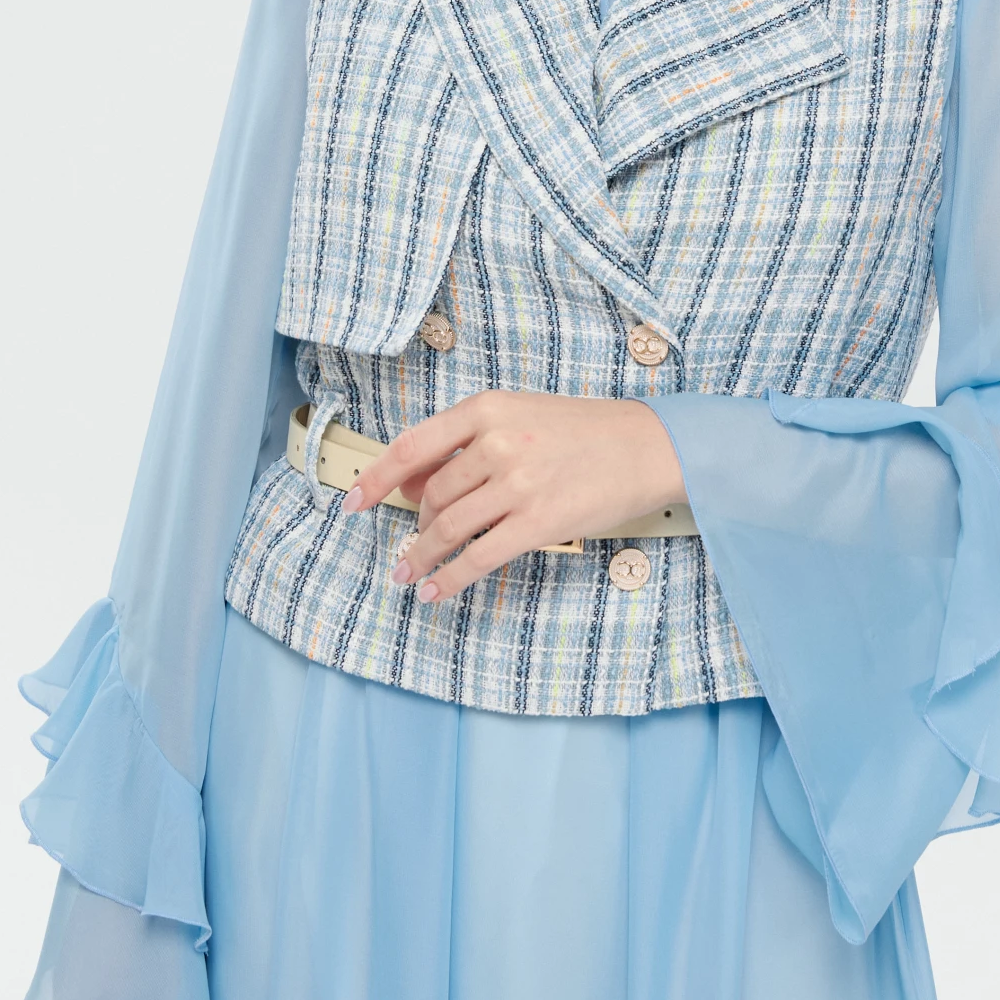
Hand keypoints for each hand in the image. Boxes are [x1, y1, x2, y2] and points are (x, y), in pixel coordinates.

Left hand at [342, 391, 685, 600]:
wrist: (647, 445)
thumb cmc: (583, 431)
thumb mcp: (520, 417)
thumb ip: (467, 445)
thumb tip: (409, 483)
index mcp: (488, 408)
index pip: (412, 446)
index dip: (375, 478)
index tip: (353, 502)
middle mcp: (497, 442)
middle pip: (433, 494)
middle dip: (416, 525)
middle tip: (410, 544)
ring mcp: (518, 483)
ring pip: (449, 527)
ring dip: (422, 556)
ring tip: (408, 573)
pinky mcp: (539, 522)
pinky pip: (479, 557)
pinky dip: (449, 579)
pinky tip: (434, 592)